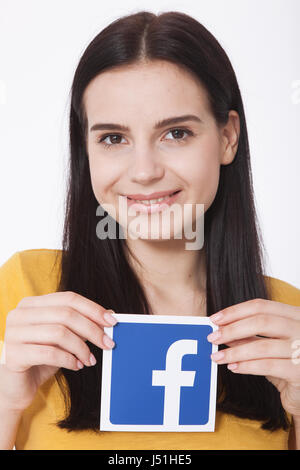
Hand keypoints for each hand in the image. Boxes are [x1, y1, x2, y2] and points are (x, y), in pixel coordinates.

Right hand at [0, 291, 116, 412]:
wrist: (16, 387)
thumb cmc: (41, 358)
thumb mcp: (64, 338)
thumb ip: (82, 323)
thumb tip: (110, 314)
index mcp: (31, 303)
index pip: (68, 298)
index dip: (93, 309)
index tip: (112, 321)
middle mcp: (20, 314)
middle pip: (66, 314)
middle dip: (92, 329)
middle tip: (108, 343)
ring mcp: (14, 333)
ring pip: (59, 333)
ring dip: (81, 348)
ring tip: (90, 359)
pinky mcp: (13, 355)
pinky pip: (49, 353)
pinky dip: (69, 360)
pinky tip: (77, 366)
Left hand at [207, 298, 299, 416]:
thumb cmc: (288, 364)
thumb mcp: (269, 345)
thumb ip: (249, 335)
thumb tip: (221, 329)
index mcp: (295, 315)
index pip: (261, 306)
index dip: (235, 311)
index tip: (215, 319)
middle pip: (261, 321)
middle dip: (232, 329)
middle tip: (212, 337)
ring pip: (262, 346)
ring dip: (234, 352)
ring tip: (217, 357)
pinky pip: (267, 366)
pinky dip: (246, 366)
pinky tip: (233, 367)